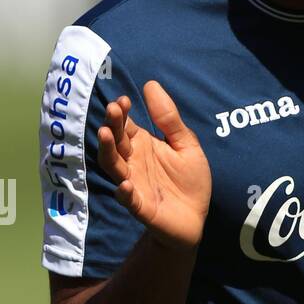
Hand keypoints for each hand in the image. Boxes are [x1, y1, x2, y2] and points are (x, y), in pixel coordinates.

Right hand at [97, 81, 211, 250]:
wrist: (196, 219)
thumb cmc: (189, 181)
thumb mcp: (186, 146)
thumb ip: (170, 120)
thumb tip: (151, 84)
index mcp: (142, 145)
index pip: (125, 125)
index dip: (122, 113)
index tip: (124, 100)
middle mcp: (133, 162)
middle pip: (116, 142)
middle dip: (113, 125)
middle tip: (114, 110)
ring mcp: (134, 184)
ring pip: (113, 166)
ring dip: (108, 151)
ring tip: (106, 135)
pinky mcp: (141, 207)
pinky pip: (129, 199)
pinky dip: (125, 192)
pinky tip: (126, 184)